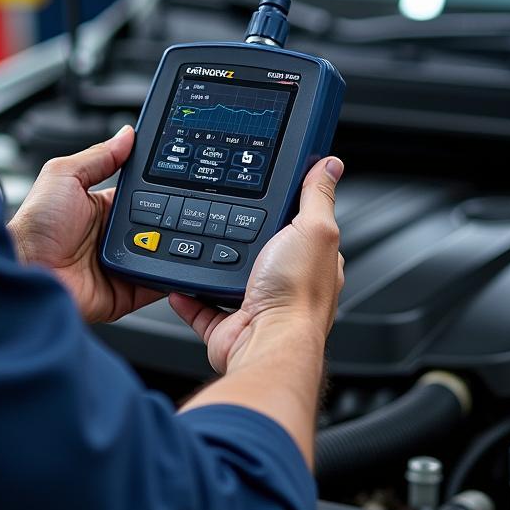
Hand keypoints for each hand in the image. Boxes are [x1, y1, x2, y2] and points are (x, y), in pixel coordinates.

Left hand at [9, 126, 164, 323]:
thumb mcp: (63, 175)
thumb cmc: (33, 227)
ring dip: (172, 243)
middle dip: (172, 215)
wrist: (26, 271)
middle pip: (157, 222)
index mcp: (101, 207)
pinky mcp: (126, 290)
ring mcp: (121, 262)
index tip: (177, 175)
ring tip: (177, 233)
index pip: (141, 194)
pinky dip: (168, 274)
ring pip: (162, 250)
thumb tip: (127, 135)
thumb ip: (98, 156)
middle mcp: (113, 235)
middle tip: (181, 207)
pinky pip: (156, 281)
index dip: (158, 186)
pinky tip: (176, 261)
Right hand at [169, 157, 344, 374]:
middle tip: (221, 211)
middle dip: (240, 233)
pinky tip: (180, 281)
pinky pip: (201, 306)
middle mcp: (287, 282)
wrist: (266, 344)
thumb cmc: (297, 296)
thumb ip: (317, 197)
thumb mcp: (313, 230)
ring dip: (211, 262)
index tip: (263, 188)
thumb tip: (330, 166)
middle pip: (260, 247)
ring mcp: (258, 304)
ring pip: (228, 275)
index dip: (284, 205)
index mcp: (311, 259)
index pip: (300, 223)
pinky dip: (188, 296)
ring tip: (196, 240)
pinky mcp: (230, 325)